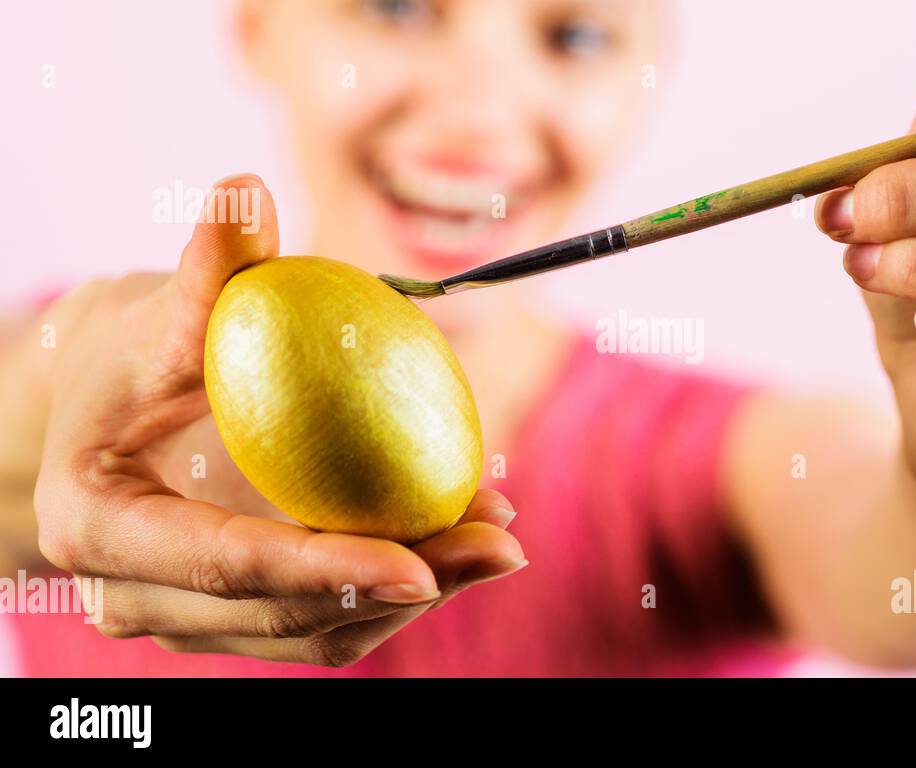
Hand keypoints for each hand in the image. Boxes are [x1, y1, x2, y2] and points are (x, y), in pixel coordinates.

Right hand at [33, 174, 524, 665]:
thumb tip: (245, 188)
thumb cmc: (134, 350)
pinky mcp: (236, 617)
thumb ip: (206, 266)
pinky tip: (462, 535)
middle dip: (404, 591)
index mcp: (98, 527)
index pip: (224, 565)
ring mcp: (186, 616)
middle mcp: (135, 594)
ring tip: (498, 541)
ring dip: (418, 597)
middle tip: (501, 547)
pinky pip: (326, 620)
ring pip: (315, 633)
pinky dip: (399, 586)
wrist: (111, 406)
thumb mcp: (160, 307)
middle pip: (285, 617)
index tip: (419, 565)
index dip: (324, 571)